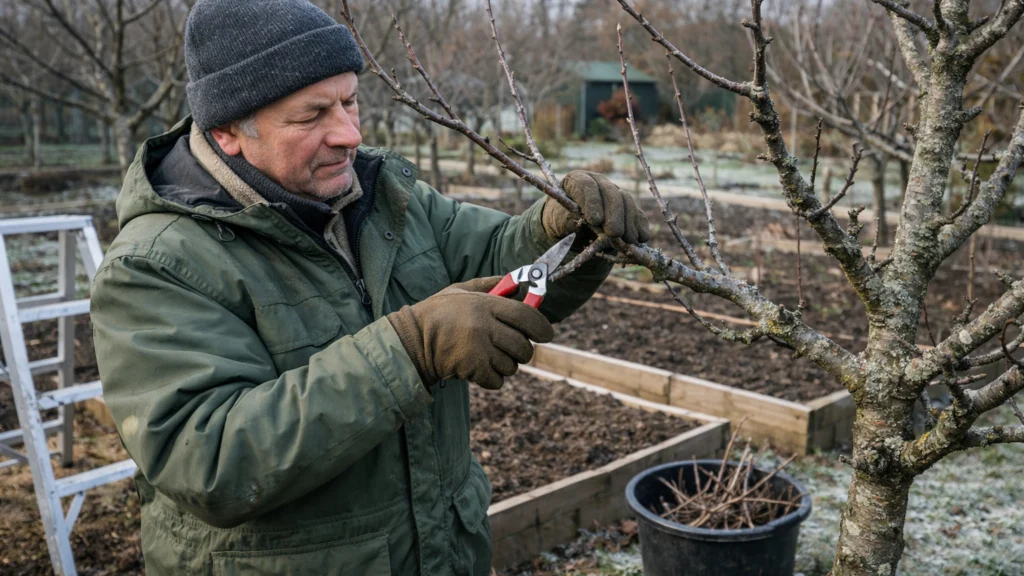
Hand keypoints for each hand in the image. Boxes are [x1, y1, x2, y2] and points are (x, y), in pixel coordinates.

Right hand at [386, 276, 553, 389]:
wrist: (411, 341)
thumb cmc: (438, 314)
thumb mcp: (460, 291)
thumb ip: (490, 285)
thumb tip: (518, 282)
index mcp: (485, 304)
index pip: (527, 316)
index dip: (542, 328)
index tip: (547, 335)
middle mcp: (484, 326)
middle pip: (523, 346)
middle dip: (522, 351)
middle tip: (512, 349)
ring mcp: (478, 349)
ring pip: (511, 365)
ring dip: (504, 365)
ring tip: (486, 357)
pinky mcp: (472, 369)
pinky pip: (498, 380)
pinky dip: (492, 379)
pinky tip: (479, 369)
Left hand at [542, 170, 650, 245]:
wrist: (570, 230)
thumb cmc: (560, 222)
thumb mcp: (557, 221)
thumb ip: (566, 218)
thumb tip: (580, 222)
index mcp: (577, 180)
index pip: (586, 185)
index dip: (592, 202)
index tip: (594, 221)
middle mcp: (598, 182)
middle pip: (610, 192)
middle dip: (614, 214)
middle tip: (614, 233)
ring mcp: (614, 192)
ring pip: (626, 201)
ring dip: (629, 221)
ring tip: (627, 240)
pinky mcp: (627, 207)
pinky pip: (637, 212)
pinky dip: (640, 225)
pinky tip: (641, 238)